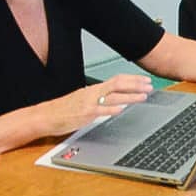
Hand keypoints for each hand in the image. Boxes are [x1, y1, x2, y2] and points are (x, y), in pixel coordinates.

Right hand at [37, 74, 151, 136]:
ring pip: (113, 97)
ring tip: (143, 96)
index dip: (132, 79)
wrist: (45, 116)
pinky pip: (100, 110)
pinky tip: (121, 109)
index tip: (145, 80)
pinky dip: (111, 109)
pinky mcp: (84, 114)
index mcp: (93, 89)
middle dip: (136, 85)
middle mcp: (92, 93)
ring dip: (130, 96)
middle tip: (150, 86)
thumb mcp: (83, 100)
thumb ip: (99, 99)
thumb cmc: (64, 110)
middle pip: (118, 84)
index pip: (116, 80)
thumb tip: (114, 101)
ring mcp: (89, 103)